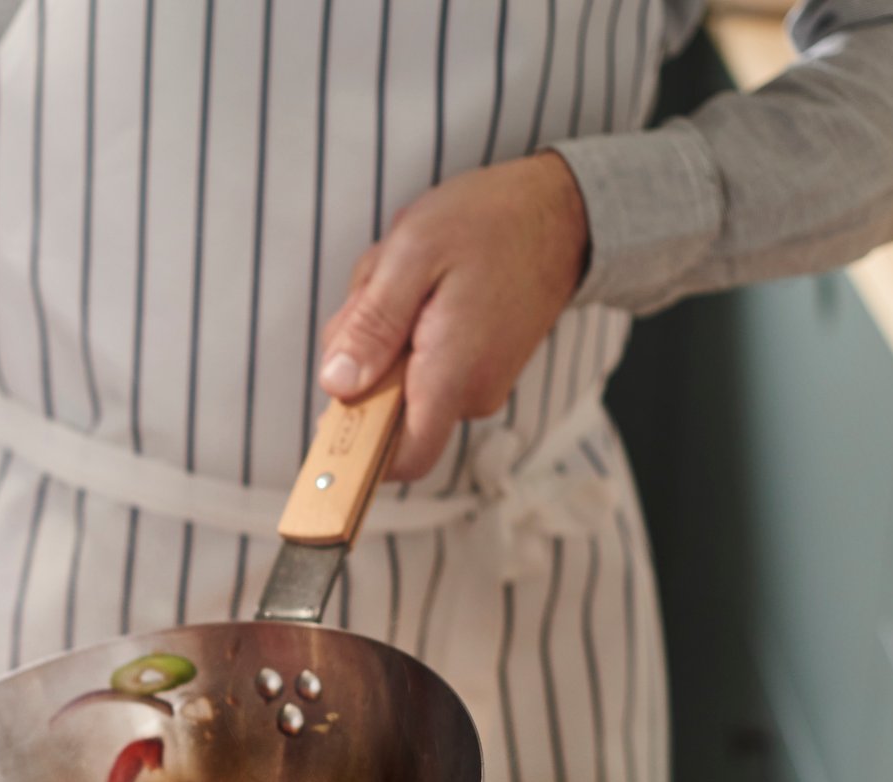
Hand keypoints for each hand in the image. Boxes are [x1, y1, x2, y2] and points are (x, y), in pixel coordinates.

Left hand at [319, 153, 588, 480]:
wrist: (562, 210)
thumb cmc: (491, 222)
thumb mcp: (413, 253)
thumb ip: (372, 325)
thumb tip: (336, 385)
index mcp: (452, 375)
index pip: (402, 459)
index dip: (358, 452)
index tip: (331, 414)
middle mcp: (469, 394)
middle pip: (384, 408)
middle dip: (362, 353)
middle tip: (380, 287)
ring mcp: (477, 385)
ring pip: (397, 380)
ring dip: (384, 331)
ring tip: (410, 276)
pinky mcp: (477, 371)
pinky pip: (419, 363)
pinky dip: (406, 326)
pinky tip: (424, 283)